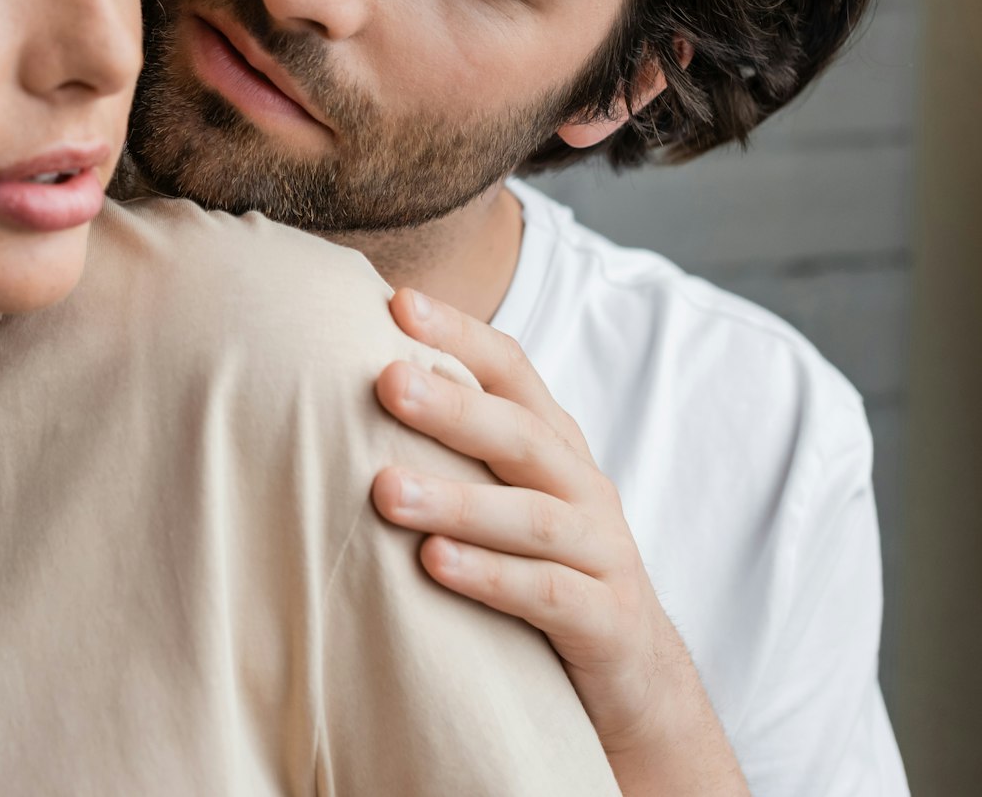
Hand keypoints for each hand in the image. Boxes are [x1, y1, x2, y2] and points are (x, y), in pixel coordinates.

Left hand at [372, 288, 747, 796]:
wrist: (634, 680)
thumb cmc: (540, 569)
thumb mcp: (504, 497)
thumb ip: (451, 447)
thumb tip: (347, 386)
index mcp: (554, 447)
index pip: (513, 371)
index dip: (461, 333)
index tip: (396, 301)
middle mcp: (582, 488)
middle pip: (521, 434)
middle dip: (454, 405)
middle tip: (386, 381)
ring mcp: (602, 554)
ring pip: (532, 517)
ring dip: (457, 501)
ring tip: (386, 490)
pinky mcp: (607, 621)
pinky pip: (548, 593)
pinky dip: (491, 576)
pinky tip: (435, 564)